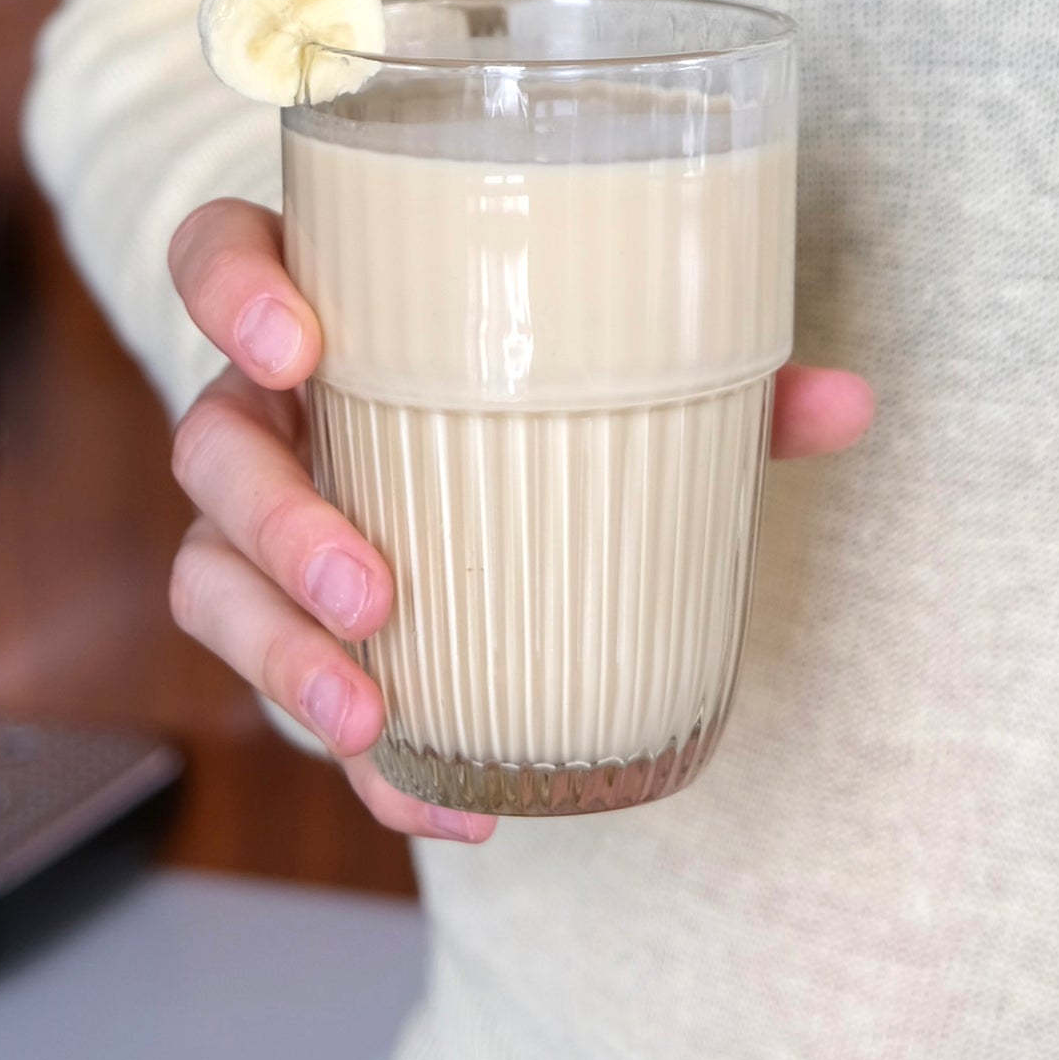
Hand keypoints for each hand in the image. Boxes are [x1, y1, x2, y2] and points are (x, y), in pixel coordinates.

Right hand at [165, 198, 874, 843]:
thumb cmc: (529, 386)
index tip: (299, 344)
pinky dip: (363, 757)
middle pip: (210, 442)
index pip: (220, 255)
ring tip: (376, 717)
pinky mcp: (284, 621)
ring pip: (210, 576)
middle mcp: (269, 408)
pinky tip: (438, 805)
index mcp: (331, 307)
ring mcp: (260, 517)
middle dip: (276, 520)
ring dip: (283, 656)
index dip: (229, 291)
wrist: (482, 470)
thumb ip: (716, 379)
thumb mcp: (611, 372)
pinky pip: (283, 685)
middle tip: (369, 587)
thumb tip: (848, 401)